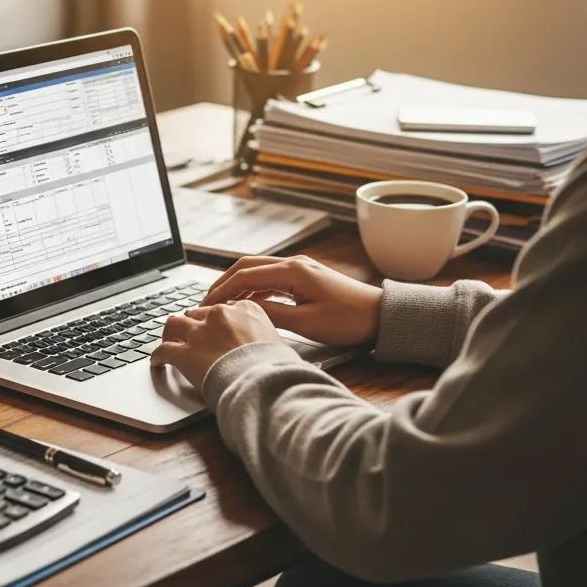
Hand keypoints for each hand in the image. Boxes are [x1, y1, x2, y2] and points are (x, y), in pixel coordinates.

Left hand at [151, 300, 280, 389]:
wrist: (265, 383)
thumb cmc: (277, 368)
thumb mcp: (278, 343)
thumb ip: (264, 336)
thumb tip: (264, 347)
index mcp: (245, 309)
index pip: (223, 307)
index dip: (216, 320)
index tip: (215, 328)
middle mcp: (220, 315)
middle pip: (198, 313)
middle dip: (194, 325)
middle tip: (192, 337)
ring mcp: (200, 332)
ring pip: (175, 324)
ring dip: (171, 333)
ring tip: (169, 341)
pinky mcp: (185, 353)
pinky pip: (163, 350)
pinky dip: (158, 356)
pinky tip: (157, 363)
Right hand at [201, 255, 382, 346]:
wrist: (380, 316)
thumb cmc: (348, 320)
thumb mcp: (305, 323)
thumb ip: (271, 313)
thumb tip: (242, 309)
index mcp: (293, 271)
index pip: (245, 275)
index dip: (222, 290)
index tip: (206, 306)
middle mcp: (294, 264)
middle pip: (247, 266)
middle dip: (223, 284)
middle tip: (206, 303)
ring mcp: (299, 269)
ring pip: (258, 271)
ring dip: (237, 285)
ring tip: (220, 305)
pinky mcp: (304, 278)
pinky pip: (271, 278)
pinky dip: (253, 288)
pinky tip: (245, 302)